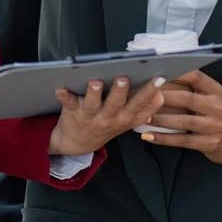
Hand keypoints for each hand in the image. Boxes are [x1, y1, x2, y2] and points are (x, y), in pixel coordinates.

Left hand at [48, 74, 165, 156]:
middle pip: (117, 105)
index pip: (142, 106)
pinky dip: (64, 95)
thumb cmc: (106, 124)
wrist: (78, 143)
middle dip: (122, 92)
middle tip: (124, 78)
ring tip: (96, 82)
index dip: (152, 93)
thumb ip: (144, 108)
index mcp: (126, 118)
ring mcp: (90, 116)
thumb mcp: (128, 121)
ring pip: (93, 104)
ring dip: (94, 93)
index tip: (160, 78)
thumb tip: (161, 93)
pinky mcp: (72, 112)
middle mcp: (110, 118)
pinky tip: (61, 88)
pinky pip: (68, 103)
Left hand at [140, 69, 221, 164]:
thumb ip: (191, 88)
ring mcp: (214, 126)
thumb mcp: (211, 97)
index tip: (156, 71)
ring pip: (183, 121)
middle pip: (187, 99)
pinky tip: (148, 136)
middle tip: (143, 96)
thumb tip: (158, 79)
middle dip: (163, 97)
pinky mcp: (209, 143)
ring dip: (160, 119)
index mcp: (215, 90)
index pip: (196, 76)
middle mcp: (217, 106)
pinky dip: (164, 138)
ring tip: (142, 116)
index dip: (176, 73)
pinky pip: (183, 140)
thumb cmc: (217, 114)